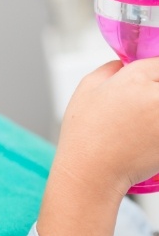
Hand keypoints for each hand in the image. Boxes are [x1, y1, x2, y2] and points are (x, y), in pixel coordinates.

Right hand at [57, 57, 158, 197]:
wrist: (92, 172)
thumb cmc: (85, 133)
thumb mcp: (87, 87)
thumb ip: (110, 68)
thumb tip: (124, 64)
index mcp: (135, 79)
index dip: (153, 70)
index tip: (147, 81)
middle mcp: (157, 97)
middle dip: (155, 90)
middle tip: (141, 109)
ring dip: (155, 111)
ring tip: (141, 123)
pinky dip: (156, 131)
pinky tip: (145, 136)